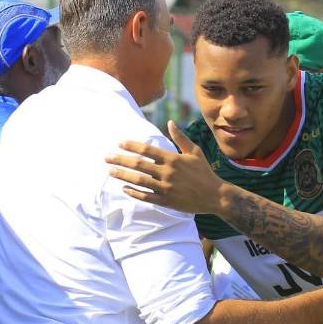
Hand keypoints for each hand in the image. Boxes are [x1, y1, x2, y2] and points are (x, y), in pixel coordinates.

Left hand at [106, 121, 224, 214]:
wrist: (215, 196)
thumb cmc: (204, 172)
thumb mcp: (195, 152)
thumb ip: (180, 138)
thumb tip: (170, 122)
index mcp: (173, 158)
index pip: (147, 150)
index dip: (131, 146)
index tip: (119, 143)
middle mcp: (167, 172)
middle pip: (138, 165)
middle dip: (120, 160)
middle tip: (107, 157)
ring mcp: (166, 188)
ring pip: (139, 181)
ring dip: (122, 176)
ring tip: (111, 172)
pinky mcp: (166, 201)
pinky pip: (146, 197)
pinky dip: (134, 193)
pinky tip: (124, 189)